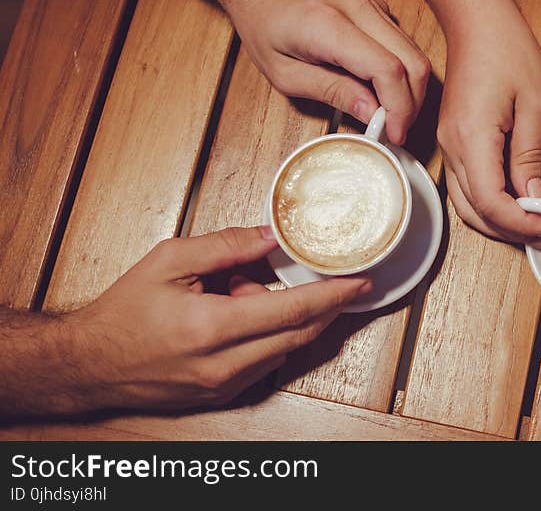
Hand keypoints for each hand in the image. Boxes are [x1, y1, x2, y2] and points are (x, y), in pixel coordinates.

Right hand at [58, 227, 370, 410]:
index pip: (293, 311)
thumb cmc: (123, 313)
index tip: (361, 281)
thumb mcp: (169, 260)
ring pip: (286, 350)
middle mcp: (225, 365)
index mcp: (213, 328)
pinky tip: (240, 312)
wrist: (89, 365)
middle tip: (344, 281)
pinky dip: (269, 335)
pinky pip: (266, 362)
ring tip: (244, 290)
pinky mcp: (222, 395)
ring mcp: (225, 385)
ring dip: (290, 319)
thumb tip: (271, 236)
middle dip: (328, 306)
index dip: (334, 294)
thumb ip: (226, 245)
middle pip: (301, 335)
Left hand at [223, 0, 430, 144]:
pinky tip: (380, 90)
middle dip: (412, 104)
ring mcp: (372, 4)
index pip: (388, 70)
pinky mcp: (375, 6)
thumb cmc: (261, 17)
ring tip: (388, 115)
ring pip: (414, 53)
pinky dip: (401, 71)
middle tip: (395, 131)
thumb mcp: (283, 71)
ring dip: (409, 89)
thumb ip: (331, 91)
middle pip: (414, 63)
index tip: (393, 134)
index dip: (398, 108)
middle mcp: (360, 9)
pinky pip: (402, 43)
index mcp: (332, 26)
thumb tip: (370, 112)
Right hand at [437, 10, 540, 242]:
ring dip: (502, 222)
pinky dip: (491, 205)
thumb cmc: (507, 50)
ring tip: (539, 224)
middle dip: (514, 232)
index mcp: (471, 139)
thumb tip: (534, 198)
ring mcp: (447, 147)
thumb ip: (531, 157)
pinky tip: (519, 204)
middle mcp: (451, 149)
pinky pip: (466, 188)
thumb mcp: (534, 103)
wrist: (476, 21)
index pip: (492, 204)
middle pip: (476, 214)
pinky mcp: (452, 144)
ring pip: (468, 206)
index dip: (523, 224)